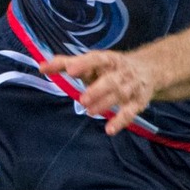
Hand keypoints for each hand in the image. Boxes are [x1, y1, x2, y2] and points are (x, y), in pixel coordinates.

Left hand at [38, 49, 160, 135]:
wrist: (149, 69)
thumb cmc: (110, 67)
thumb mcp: (91, 63)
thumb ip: (65, 64)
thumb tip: (41, 67)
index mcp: (108, 59)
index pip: (96, 59)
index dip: (84, 63)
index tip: (71, 69)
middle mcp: (121, 72)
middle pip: (111, 80)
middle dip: (97, 89)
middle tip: (82, 99)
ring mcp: (130, 87)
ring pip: (119, 95)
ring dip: (105, 103)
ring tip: (89, 112)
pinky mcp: (137, 102)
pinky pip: (130, 112)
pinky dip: (121, 121)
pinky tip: (110, 130)